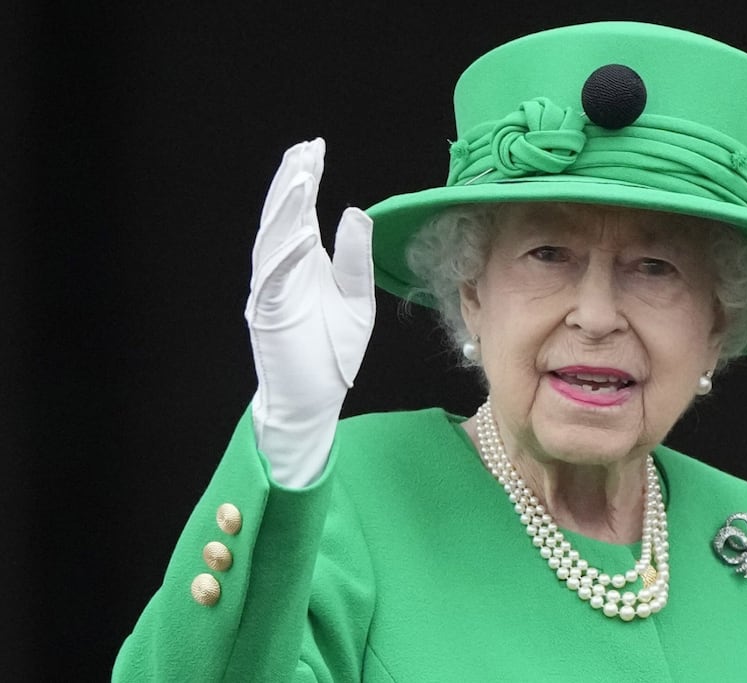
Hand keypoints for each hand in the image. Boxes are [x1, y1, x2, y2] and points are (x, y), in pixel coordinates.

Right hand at [245, 138, 374, 486]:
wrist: (315, 398)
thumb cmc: (332, 351)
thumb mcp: (357, 297)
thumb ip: (355, 257)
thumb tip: (354, 212)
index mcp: (303, 263)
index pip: (300, 212)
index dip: (305, 179)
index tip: (315, 148)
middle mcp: (282, 271)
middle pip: (282, 217)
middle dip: (292, 181)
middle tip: (305, 149)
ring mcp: (273, 292)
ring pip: (273, 241)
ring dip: (286, 209)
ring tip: (302, 177)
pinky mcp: (270, 315)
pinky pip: (276, 280)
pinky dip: (287, 257)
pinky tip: (303, 234)